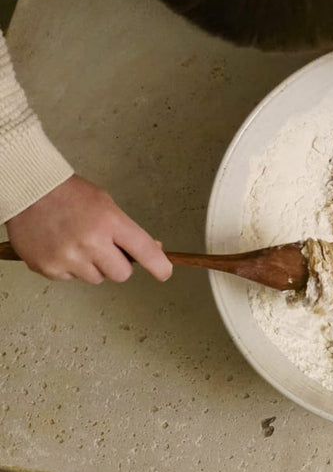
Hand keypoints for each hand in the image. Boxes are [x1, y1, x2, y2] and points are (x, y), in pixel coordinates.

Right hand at [5, 175, 171, 282]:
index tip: (165, 273)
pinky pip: (71, 279)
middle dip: (119, 265)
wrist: (29, 193)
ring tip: (78, 244)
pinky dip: (70, 268)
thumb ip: (127, 230)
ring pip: (96, 279)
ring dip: (93, 266)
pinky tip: (62, 247)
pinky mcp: (48, 269)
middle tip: (107, 249)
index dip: (158, 265)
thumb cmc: (72, 195)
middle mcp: (90, 244)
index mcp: (110, 223)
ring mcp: (68, 259)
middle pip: (122, 274)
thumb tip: (153, 249)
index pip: (143, 250)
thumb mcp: (107, 204)